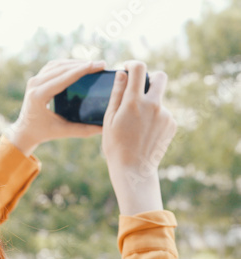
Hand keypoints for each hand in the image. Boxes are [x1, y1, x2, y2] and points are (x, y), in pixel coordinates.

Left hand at [4, 60, 106, 156]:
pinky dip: (67, 64)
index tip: (97, 65)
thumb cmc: (43, 132)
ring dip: (76, 63)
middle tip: (101, 64)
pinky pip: (53, 66)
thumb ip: (83, 130)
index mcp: (38, 96)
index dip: (81, 70)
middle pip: (61, 68)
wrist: (25, 130)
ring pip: (57, 64)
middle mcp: (34, 84)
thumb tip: (103, 127)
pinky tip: (80, 66)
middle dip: (82, 65)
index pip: (63, 78)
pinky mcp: (36, 78)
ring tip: (93, 64)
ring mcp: (34, 80)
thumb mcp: (63, 132)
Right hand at [102, 61, 176, 215]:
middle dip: (150, 76)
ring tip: (135, 122)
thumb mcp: (109, 118)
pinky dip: (154, 116)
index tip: (127, 68)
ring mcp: (166, 115)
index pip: (139, 68)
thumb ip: (117, 93)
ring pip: (159, 98)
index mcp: (135, 102)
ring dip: (149, 102)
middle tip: (138, 86)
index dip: (132, 64)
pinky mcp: (172, 124)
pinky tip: (143, 131)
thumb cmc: (115, 145)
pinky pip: (162, 112)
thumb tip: (122, 73)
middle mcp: (154, 105)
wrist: (134, 170)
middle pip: (160, 76)